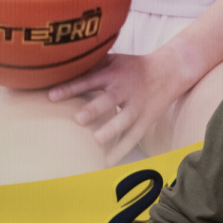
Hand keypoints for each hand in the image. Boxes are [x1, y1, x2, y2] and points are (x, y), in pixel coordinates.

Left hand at [48, 47, 195, 164]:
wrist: (170, 71)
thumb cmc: (134, 66)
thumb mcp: (114, 59)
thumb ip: (91, 65)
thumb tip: (59, 69)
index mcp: (113, 74)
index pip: (89, 80)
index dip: (71, 88)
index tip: (51, 96)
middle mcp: (125, 90)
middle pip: (109, 100)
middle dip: (94, 109)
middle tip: (78, 119)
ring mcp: (137, 107)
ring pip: (124, 120)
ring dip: (111, 130)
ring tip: (96, 140)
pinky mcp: (146, 120)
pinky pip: (133, 137)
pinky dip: (121, 150)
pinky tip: (107, 163)